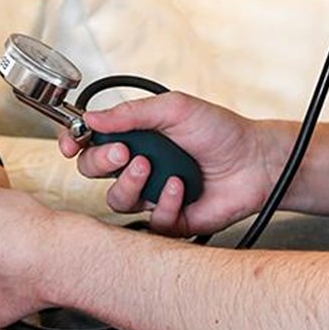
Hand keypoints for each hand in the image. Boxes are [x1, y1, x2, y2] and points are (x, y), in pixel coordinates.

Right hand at [60, 92, 277, 235]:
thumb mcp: (175, 109)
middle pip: (94, 171)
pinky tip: (183, 187)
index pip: (91, 140)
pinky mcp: (169, 220)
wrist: (255, 162)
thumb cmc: (220, 131)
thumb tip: (91, 116)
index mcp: (136, 135)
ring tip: (152, 168)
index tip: (72, 143)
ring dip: (131, 184)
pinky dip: (167, 203)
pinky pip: (151, 220)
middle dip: (101, 161)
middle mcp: (138, 165)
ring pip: (117, 199)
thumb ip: (132, 112)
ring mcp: (152, 194)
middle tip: (123, 152)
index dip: (75, 141)